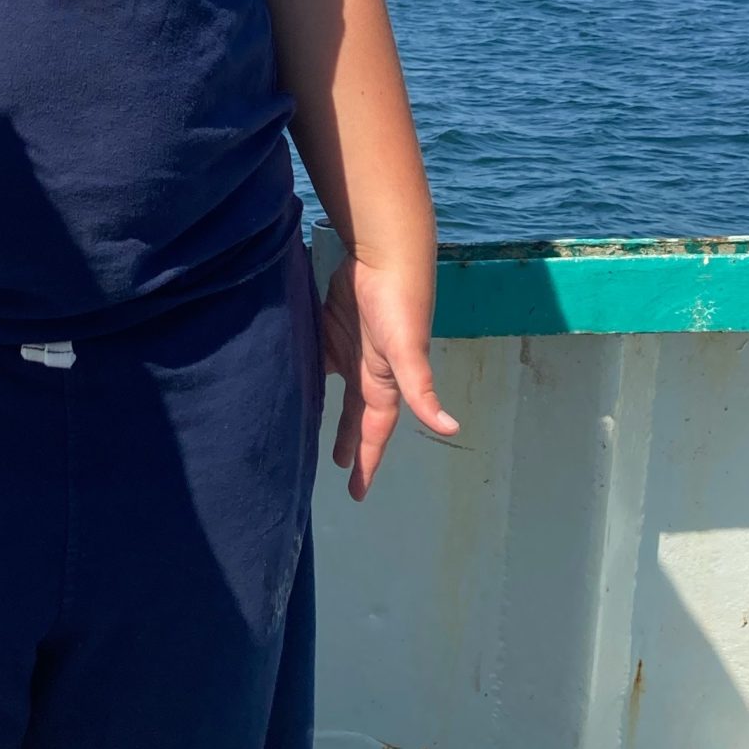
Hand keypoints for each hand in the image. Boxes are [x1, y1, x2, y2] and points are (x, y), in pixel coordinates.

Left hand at [320, 251, 458, 500]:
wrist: (385, 257)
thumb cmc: (400, 305)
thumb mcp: (409, 352)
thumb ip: (422, 390)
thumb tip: (450, 429)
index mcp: (383, 384)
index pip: (374, 432)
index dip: (366, 460)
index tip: (356, 491)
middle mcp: (368, 371)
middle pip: (356, 417)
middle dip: (350, 442)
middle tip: (339, 469)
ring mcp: (350, 347)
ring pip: (338, 390)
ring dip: (330, 411)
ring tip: (315, 430)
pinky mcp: (333, 324)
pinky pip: (320, 357)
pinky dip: (312, 372)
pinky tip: (298, 379)